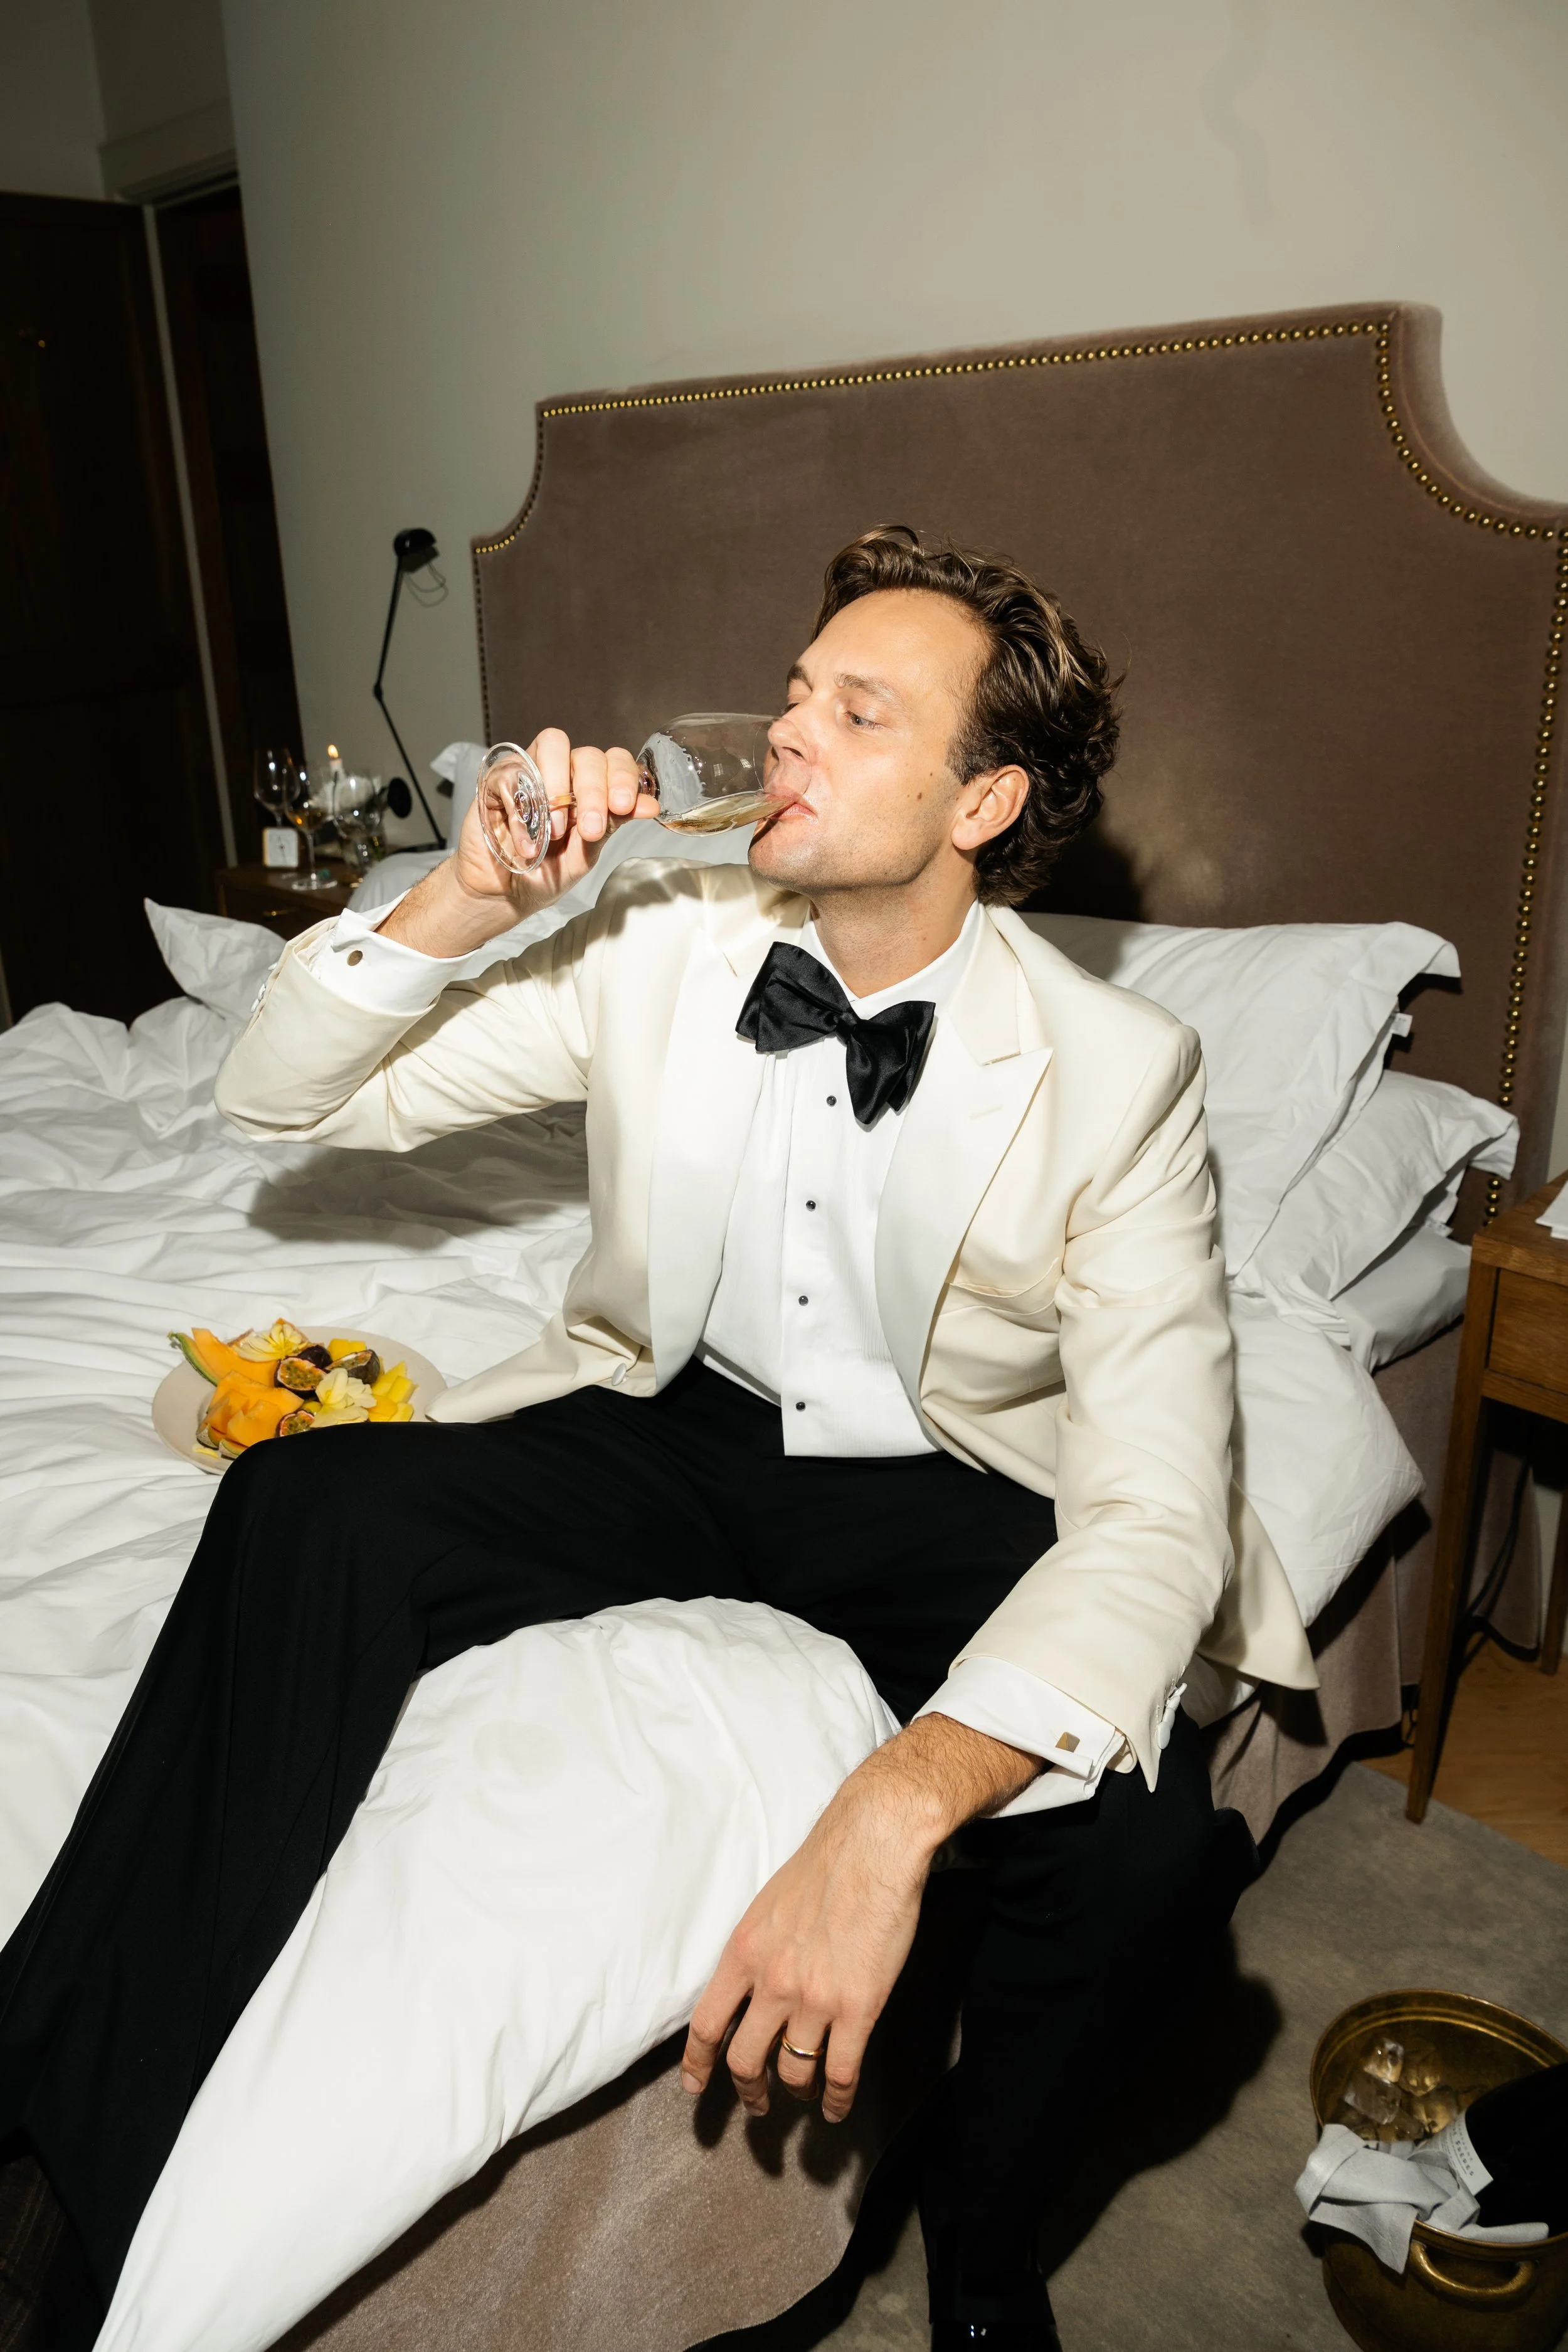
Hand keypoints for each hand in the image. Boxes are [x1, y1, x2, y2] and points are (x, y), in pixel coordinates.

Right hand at [382, 730, 659, 958]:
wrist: (506, 893)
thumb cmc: (547, 872)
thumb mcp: (588, 851)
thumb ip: (614, 822)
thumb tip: (650, 804)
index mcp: (590, 785)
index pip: (613, 760)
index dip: (622, 776)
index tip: (625, 805)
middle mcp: (563, 772)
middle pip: (587, 754)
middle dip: (594, 791)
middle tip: (590, 829)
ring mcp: (530, 770)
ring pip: (553, 746)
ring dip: (559, 789)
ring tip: (556, 832)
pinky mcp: (496, 779)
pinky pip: (514, 776)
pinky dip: (524, 815)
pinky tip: (528, 845)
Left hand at [680, 1715, 1037, 2124]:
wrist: (873, 1844)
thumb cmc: (825, 1865)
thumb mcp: (767, 1906)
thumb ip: (756, 1951)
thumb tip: (751, 1987)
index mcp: (743, 1952)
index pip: (706, 2024)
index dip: (697, 2064)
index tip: (695, 2087)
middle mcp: (772, 1982)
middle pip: (744, 2060)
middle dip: (749, 2090)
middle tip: (757, 2103)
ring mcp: (815, 2000)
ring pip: (794, 2071)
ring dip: (797, 2089)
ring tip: (803, 2093)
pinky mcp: (858, 2009)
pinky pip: (840, 2073)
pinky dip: (835, 2100)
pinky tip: (835, 2107)